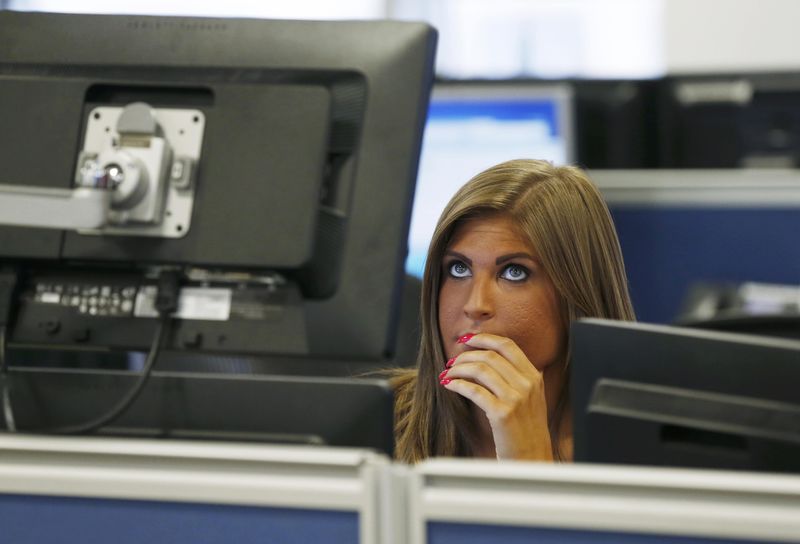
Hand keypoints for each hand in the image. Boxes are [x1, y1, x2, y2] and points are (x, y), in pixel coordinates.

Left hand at [441, 333, 552, 460]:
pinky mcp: (502, 414)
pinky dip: (458, 384)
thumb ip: (519, 378)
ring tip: (448, 373)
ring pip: (480, 370)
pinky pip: (474, 390)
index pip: (507, 345)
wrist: (532, 460)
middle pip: (490, 356)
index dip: (484, 338)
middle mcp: (527, 384)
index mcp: (534, 377)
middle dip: (466, 355)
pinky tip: (449, 385)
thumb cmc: (527, 431)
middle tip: (452, 360)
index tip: (467, 340)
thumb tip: (493, 358)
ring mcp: (516, 398)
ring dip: (459, 368)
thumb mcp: (531, 399)